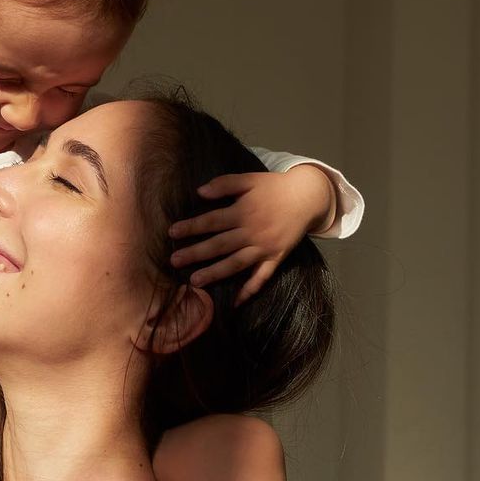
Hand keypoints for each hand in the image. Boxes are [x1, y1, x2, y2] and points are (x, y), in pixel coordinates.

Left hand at [168, 164, 336, 304]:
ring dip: (215, 273)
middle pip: (220, 245)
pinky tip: (235, 302)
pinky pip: (262, 277)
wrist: (307, 197)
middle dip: (196, 253)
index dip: (192, 227)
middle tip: (174, 261)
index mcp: (243, 211)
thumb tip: (200, 192)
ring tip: (195, 282)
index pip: (212, 221)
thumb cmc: (274, 187)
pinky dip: (250, 290)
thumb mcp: (250, 178)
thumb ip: (225, 184)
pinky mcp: (276, 258)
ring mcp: (264, 247)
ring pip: (236, 263)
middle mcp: (252, 232)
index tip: (172, 233)